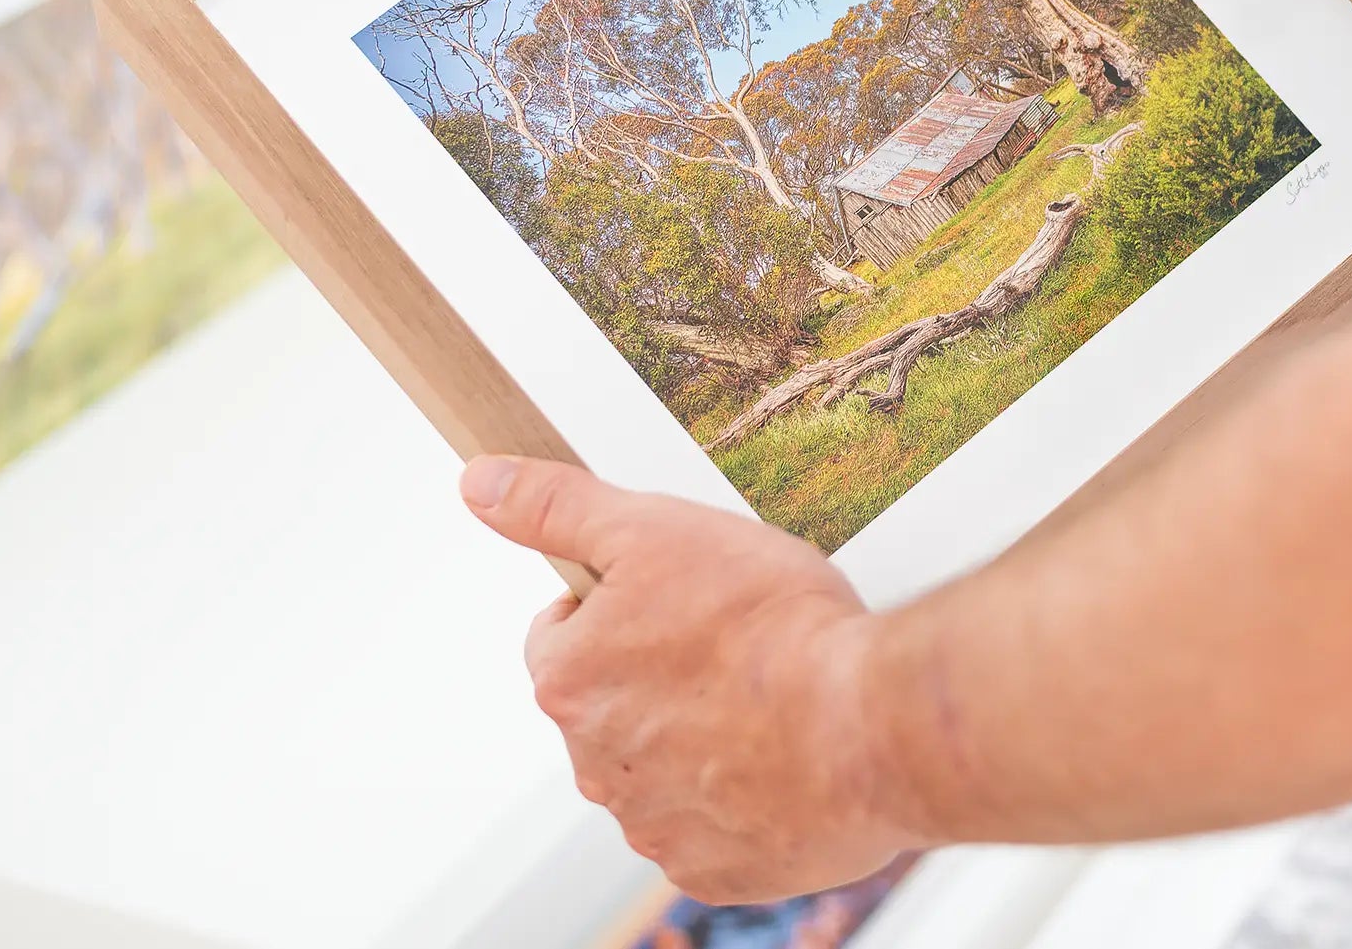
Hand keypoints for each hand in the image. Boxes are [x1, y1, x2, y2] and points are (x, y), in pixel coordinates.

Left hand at [459, 456, 910, 902]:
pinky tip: (784, 756)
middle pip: (612, 702)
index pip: (561, 630)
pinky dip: (741, 795)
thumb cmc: (775, 626)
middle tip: (734, 642)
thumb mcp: (657, 529)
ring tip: (771, 696)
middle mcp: (596, 766)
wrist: (870, 722)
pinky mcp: (715, 869)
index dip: (622, 601)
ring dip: (701, 734)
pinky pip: (712, 826)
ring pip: (661, 766)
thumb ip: (559, 507)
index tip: (680, 596)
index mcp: (570, 680)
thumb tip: (482, 483)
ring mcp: (655, 825)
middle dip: (661, 670)